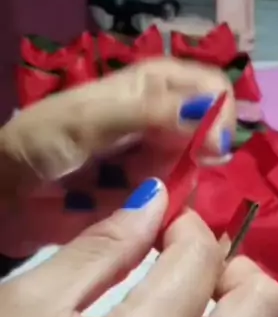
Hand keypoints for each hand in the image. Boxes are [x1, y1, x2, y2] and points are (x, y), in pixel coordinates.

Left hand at [0, 58, 234, 257]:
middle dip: (208, 160)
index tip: (213, 149)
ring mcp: (151, 166)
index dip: (218, 112)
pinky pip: (178, 208)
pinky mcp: (145, 204)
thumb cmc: (39, 145)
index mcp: (147, 90)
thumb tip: (210, 114)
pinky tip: (174, 228)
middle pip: (207, 136)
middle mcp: (157, 125)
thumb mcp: (90, 122)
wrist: (4, 195)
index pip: (206, 87)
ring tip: (178, 211)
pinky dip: (181, 218)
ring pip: (196, 175)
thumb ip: (149, 114)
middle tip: (189, 186)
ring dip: (194, 193)